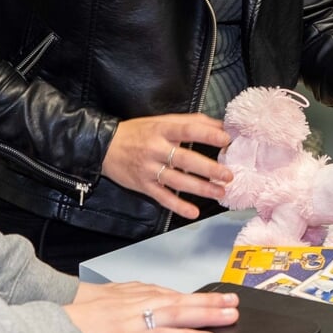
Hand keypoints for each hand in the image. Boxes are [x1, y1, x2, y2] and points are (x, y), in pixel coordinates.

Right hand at [63, 282, 238, 332]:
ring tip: (230, 315)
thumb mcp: (96, 305)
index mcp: (127, 295)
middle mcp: (135, 303)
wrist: (50, 330)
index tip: (211, 297)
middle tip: (233, 301)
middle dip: (209, 301)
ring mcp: (134, 320)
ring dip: (207, 314)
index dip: (191, 296)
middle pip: (179, 300)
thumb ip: (118, 305)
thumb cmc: (69, 321)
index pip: (166, 293)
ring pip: (179, 313)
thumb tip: (132, 310)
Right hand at [101, 114, 231, 219]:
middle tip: (228, 175)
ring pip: (177, 181)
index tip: (225, 140)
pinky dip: (178, 206)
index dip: (207, 135)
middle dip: (209, 169)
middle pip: (185, 159)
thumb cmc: (139, 132)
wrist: (105, 146)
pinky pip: (162, 198)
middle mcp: (156, 149)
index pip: (187, 130)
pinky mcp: (143, 185)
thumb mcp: (162, 121)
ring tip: (220, 192)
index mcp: (162, 129)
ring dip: (200, 188)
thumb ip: (192, 122)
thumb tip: (221, 126)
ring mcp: (149, 169)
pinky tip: (193, 212)